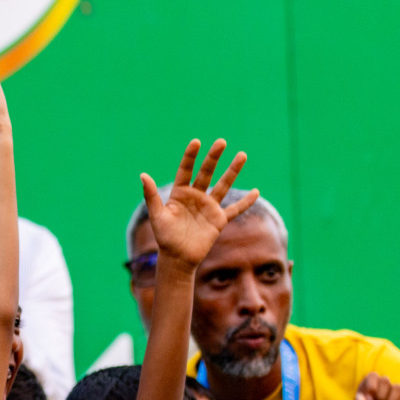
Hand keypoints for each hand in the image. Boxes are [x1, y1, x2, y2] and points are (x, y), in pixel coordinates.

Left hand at [140, 139, 256, 268]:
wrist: (177, 257)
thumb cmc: (164, 236)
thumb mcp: (157, 215)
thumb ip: (151, 195)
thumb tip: (142, 175)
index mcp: (179, 193)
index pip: (186, 170)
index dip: (190, 156)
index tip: (196, 142)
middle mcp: (195, 196)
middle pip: (206, 173)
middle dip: (214, 157)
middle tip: (222, 142)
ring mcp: (208, 207)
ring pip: (223, 185)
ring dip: (233, 171)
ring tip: (242, 155)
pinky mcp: (219, 220)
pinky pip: (235, 209)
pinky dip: (246, 202)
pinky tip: (256, 192)